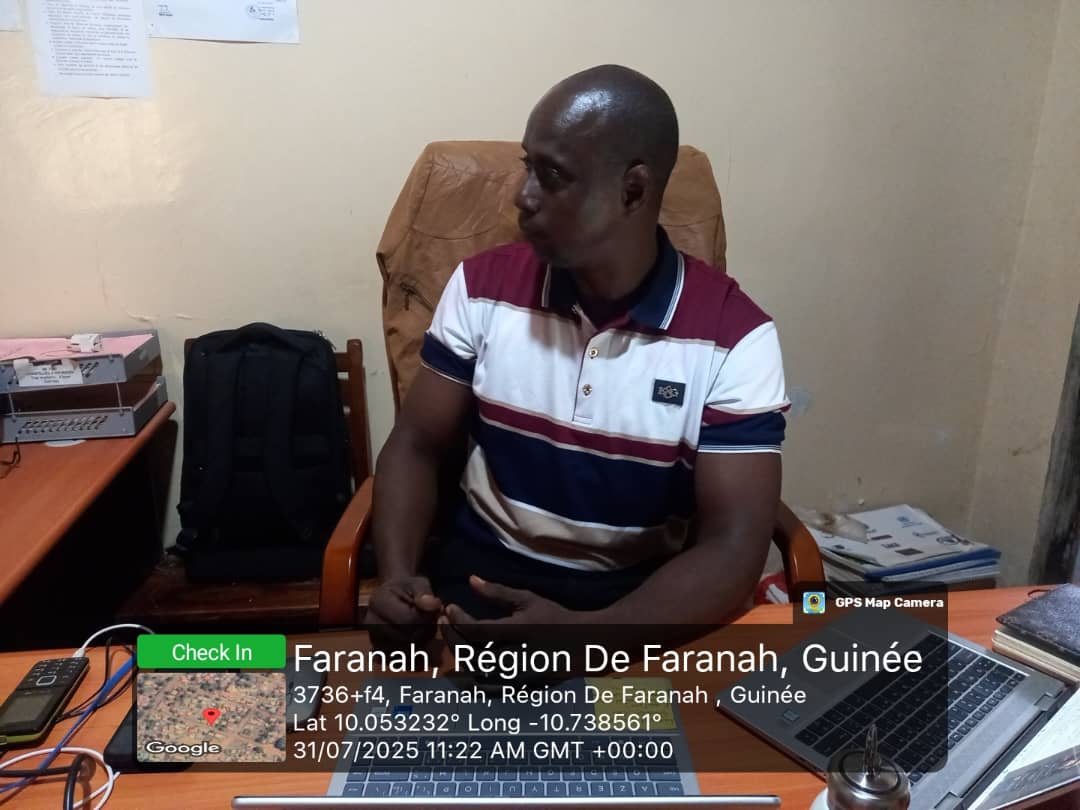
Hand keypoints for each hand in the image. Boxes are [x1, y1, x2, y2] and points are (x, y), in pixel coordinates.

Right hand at [366, 575, 442, 650]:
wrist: (394, 596)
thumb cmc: (407, 588)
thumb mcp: (418, 583)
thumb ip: (425, 593)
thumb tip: (433, 605)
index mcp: (378, 602)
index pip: (408, 620)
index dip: (425, 617)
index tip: (430, 609)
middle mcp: (371, 622)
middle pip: (408, 637)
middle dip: (424, 629)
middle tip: (427, 617)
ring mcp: (374, 639)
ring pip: (408, 649)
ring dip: (421, 639)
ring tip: (421, 624)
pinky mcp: (380, 651)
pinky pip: (404, 657)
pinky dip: (415, 648)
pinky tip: (415, 634)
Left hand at [441, 576, 585, 679]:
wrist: (582, 646)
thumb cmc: (554, 618)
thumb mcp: (528, 600)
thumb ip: (499, 592)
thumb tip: (471, 580)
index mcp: (520, 631)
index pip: (478, 630)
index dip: (458, 620)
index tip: (450, 608)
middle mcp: (517, 657)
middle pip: (471, 654)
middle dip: (452, 637)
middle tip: (445, 622)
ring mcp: (517, 677)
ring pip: (474, 672)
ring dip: (459, 654)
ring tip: (454, 637)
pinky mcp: (517, 689)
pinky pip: (486, 685)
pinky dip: (471, 671)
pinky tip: (467, 656)